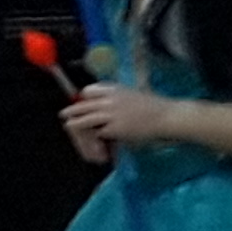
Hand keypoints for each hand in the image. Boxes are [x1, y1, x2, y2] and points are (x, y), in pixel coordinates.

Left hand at [60, 84, 176, 152]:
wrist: (167, 116)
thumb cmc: (155, 107)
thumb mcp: (133, 95)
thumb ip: (118, 99)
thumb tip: (106, 105)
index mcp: (115, 89)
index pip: (89, 90)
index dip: (83, 98)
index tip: (80, 103)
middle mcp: (109, 99)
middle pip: (82, 105)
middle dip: (72, 111)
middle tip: (64, 115)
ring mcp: (110, 114)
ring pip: (84, 119)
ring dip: (76, 125)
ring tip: (69, 126)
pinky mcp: (114, 128)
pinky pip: (97, 134)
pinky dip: (94, 140)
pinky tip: (91, 141)